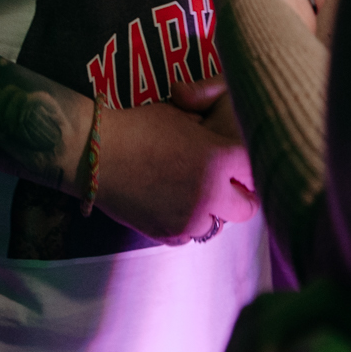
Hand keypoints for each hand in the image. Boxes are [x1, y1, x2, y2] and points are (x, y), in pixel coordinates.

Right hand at [92, 98, 257, 243]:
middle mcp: (210, 194)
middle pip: (248, 207)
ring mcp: (189, 219)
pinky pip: (189, 234)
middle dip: (239, 195)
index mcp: (218, 159)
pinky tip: (172, 202)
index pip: (254, 169)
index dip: (248, 165)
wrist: (96, 154)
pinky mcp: (167, 234)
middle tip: (227, 184)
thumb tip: (222, 141)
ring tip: (193, 192)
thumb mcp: (183, 117)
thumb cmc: (138, 127)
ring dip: (211, 210)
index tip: (240, 164)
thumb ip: (211, 132)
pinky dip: (187, 222)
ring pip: (217, 224)